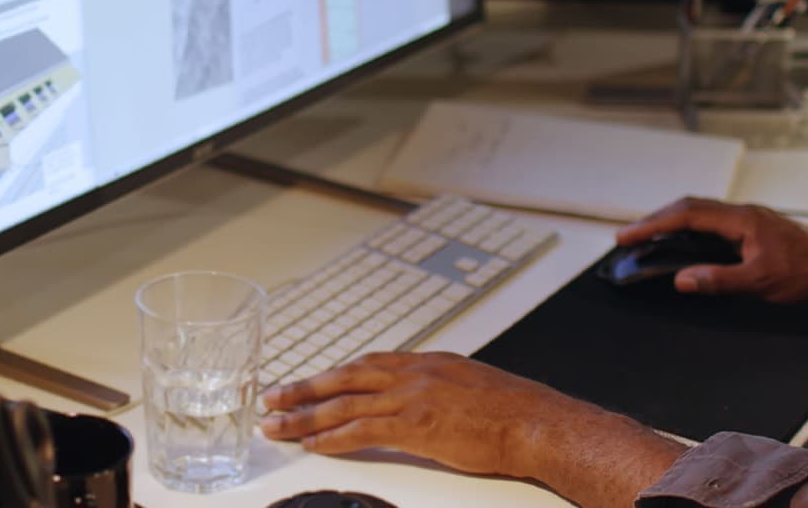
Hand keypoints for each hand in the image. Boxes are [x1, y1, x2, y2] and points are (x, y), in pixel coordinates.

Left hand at [261, 352, 574, 474]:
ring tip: (277, 425)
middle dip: (304, 388)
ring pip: (343, 403)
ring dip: (305, 415)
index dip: (333, 374)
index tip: (310, 382)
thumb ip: (440, 388)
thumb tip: (426, 400)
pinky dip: (333, 437)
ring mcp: (411, 397)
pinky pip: (362, 430)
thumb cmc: (513, 410)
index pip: (367, 363)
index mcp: (426, 362)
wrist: (535, 421)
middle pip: (344, 377)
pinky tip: (313, 444)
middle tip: (272, 397)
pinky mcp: (414, 425)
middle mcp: (413, 373)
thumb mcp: (470, 385)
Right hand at [616, 197, 807, 302]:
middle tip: (630, 235)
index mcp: (740, 219)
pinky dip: (691, 227)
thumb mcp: (759, 282)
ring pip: (701, 212)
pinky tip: (687, 241)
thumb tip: (682, 279)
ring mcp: (749, 217)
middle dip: (656, 219)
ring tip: (650, 236)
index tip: (627, 235)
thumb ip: (718, 279)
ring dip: (672, 221)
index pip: (686, 215)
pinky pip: (714, 220)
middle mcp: (743, 212)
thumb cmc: (806, 273)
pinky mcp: (755, 227)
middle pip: (689, 207)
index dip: (652, 224)